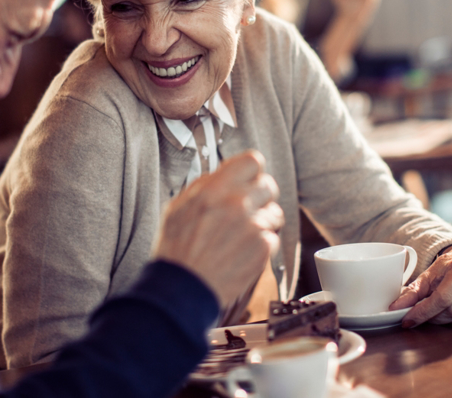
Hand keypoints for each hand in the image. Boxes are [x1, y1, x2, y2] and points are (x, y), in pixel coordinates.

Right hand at [153, 150, 283, 306]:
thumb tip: (224, 174)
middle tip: (247, 210)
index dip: (252, 171)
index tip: (248, 180)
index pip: (253, 161)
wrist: (183, 289)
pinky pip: (273, 238)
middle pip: (269, 185)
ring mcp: (253, 226)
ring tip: (241, 237)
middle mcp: (237, 203)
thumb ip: (205, 186)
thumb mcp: (178, 207)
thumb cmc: (177, 250)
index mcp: (215, 190)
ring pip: (274, 213)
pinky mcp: (263, 249)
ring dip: (262, 222)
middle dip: (260, 197)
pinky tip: (242, 253)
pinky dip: (261, 246)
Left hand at [388, 246, 451, 327]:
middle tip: (425, 316)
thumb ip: (413, 291)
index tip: (408, 321)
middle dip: (435, 317)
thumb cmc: (449, 268)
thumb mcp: (430, 275)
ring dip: (450, 319)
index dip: (423, 312)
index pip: (441, 297)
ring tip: (443, 310)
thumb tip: (395, 307)